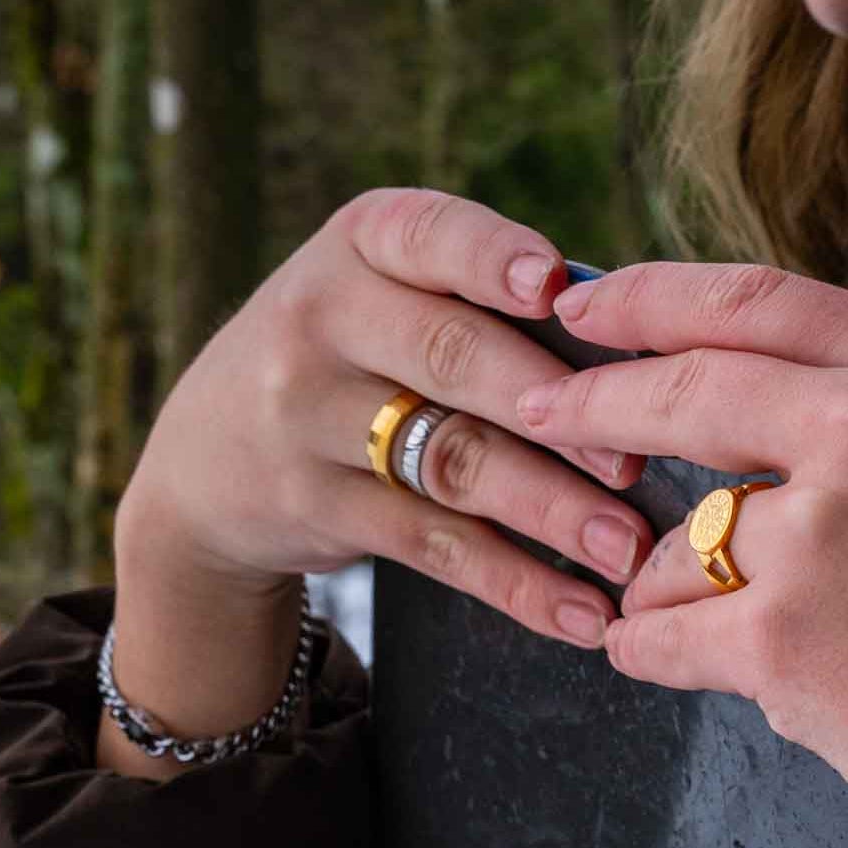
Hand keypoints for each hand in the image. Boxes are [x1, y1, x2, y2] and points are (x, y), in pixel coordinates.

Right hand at [118, 190, 654, 648]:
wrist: (206, 453)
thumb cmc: (360, 348)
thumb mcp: (390, 290)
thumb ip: (488, 299)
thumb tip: (641, 349)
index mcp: (363, 241)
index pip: (429, 234)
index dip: (492, 259)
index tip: (557, 289)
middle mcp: (321, 317)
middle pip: (453, 357)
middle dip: (553, 408)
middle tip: (636, 455)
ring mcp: (306, 417)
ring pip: (451, 462)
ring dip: (551, 511)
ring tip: (629, 549)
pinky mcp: (316, 506)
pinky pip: (434, 546)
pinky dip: (516, 584)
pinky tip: (581, 613)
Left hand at [514, 262, 847, 847]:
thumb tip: (794, 414)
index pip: (758, 299)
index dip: (654, 296)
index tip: (589, 304)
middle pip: (684, 389)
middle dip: (594, 400)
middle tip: (540, 408)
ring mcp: (827, 534)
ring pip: (673, 538)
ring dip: (664, 581)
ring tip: (706, 621)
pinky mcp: (789, 645)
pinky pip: (663, 634)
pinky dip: (655, 653)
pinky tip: (672, 662)